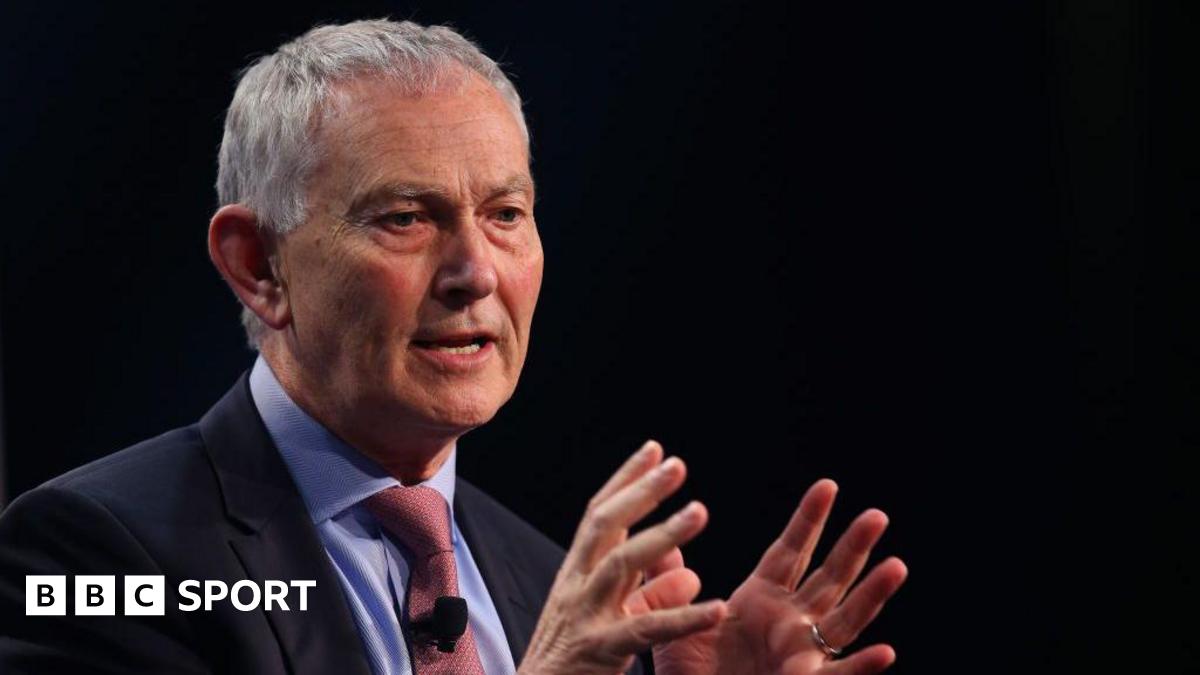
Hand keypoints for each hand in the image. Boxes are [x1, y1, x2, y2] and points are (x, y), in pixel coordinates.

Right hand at [519, 441, 726, 674]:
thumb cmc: (570, 667)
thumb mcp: (609, 621)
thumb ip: (649, 596)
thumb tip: (691, 573)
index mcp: (576, 577)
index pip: (599, 516)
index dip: (626, 480)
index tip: (654, 449)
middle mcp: (576, 588)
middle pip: (605, 526)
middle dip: (641, 492)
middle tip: (675, 464)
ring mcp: (585, 617)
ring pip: (621, 564)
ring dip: (662, 534)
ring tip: (699, 512)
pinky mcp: (599, 651)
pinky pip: (645, 629)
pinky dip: (683, 617)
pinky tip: (717, 608)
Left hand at [649, 479, 907, 674]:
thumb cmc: (689, 673)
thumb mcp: (673, 620)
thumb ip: (669, 580)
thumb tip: (662, 537)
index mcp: (762, 598)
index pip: (791, 551)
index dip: (809, 519)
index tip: (827, 485)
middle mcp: (790, 620)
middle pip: (829, 577)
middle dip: (852, 547)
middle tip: (877, 515)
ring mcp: (801, 653)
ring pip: (845, 620)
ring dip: (871, 595)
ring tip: (896, 566)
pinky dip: (861, 665)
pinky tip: (884, 651)